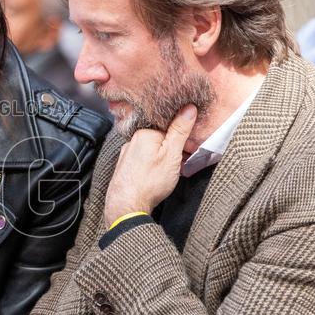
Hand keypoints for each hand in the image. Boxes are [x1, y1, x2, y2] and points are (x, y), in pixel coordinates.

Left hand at [103, 105, 196, 226]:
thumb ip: (180, 131)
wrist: (127, 206)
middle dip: (171, 149)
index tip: (187, 148)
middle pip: (160, 138)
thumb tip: (189, 108)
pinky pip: (143, 160)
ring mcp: (127, 154)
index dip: (181, 137)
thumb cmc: (150, 182)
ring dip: (162, 158)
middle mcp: (132, 140)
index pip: (168, 127)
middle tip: (179, 162)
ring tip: (167, 173)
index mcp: (144, 133)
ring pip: (152, 150)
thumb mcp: (171, 155)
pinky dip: (152, 165)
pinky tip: (155, 177)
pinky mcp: (125, 166)